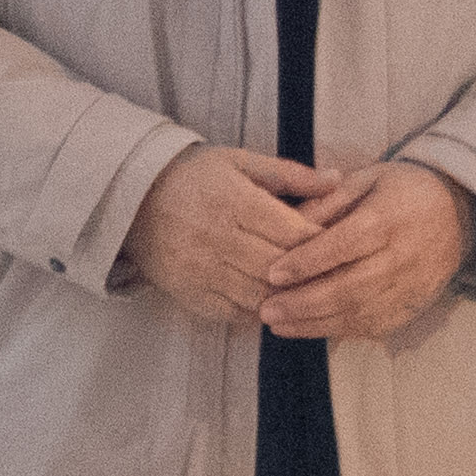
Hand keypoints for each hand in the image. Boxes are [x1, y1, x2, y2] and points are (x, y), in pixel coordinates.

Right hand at [123, 147, 338, 332]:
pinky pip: (235, 313)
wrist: (133, 200)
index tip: (341, 245)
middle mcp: (217, 238)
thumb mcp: (239, 162)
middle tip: (334, 275)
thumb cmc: (195, 177)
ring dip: (287, 297)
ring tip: (307, 292)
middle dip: (310, 275)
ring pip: (260, 296)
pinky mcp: (190, 294)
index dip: (322, 242)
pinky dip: (259, 311)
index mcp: (234, 201)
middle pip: (279, 268)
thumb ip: (289, 173)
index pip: (292, 232)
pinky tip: (273, 302)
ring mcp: (201, 270)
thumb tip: (337, 180)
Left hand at [258, 160, 475, 343]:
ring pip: (360, 313)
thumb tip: (285, 225)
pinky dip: (339, 331)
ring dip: (315, 323)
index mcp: (388, 218)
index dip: (307, 262)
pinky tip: (308, 329)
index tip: (272, 274)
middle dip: (304, 303)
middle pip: (350, 287)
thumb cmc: (401, 191)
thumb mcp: (365, 179)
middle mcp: (403, 257)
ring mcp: (411, 287)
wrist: (458, 213)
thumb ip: (325, 201)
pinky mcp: (414, 307)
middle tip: (267, 309)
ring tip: (278, 324)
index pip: (344, 245)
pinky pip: (374, 326)